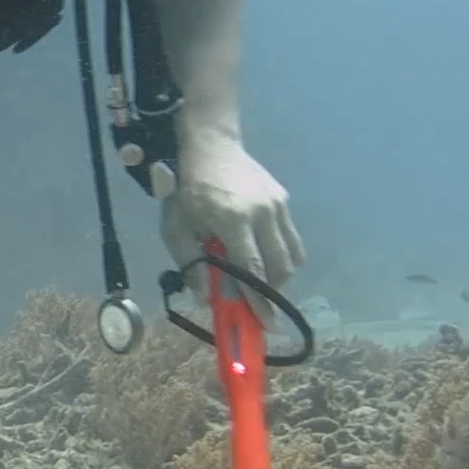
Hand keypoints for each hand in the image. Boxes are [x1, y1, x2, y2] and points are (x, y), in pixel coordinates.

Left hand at [159, 136, 304, 325]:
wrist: (210, 145)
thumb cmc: (186, 188)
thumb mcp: (176, 226)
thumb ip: (189, 263)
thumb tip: (205, 299)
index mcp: (233, 220)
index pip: (252, 269)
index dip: (259, 300)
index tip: (266, 323)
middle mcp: (262, 213)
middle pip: (280, 267)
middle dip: (272, 292)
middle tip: (260, 305)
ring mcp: (277, 205)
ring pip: (292, 255)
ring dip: (279, 275)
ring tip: (261, 281)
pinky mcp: (283, 199)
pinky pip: (291, 238)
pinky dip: (282, 255)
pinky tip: (264, 256)